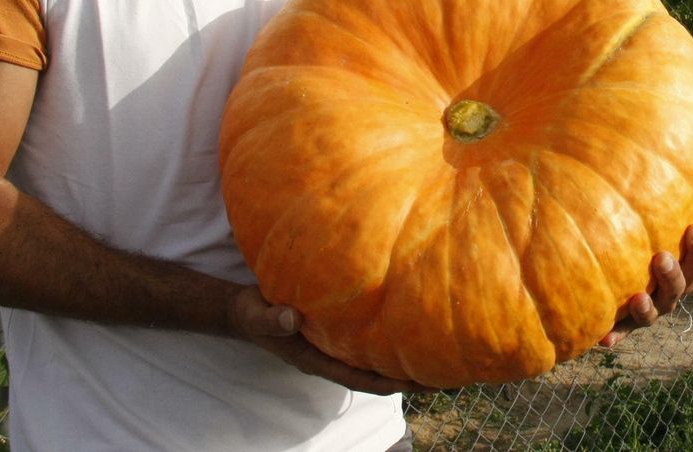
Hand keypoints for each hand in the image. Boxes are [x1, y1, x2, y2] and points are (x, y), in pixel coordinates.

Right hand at [228, 285, 432, 394]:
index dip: (389, 383)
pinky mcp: (339, 330)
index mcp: (316, 360)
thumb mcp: (256, 315)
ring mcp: (336, 346)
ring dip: (405, 359)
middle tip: (447, 373)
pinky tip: (413, 328)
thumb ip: (272, 320)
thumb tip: (292, 319)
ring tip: (441, 354)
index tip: (418, 383)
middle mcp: (331, 356)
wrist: (245, 310)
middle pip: (376, 374)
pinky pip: (370, 340)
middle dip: (409, 377)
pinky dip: (391, 339)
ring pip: (376, 359)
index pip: (359, 378)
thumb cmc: (252, 313)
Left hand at [600, 192, 692, 347]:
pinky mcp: (625, 325)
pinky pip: (620, 333)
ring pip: (656, 311)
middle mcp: (671, 289)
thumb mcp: (645, 218)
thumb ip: (657, 198)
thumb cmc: (633, 235)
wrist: (609, 279)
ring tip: (638, 297)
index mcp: (683, 265)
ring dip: (649, 306)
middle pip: (682, 284)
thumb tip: (677, 172)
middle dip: (675, 272)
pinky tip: (604, 339)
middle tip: (663, 257)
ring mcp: (650, 309)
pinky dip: (615, 335)